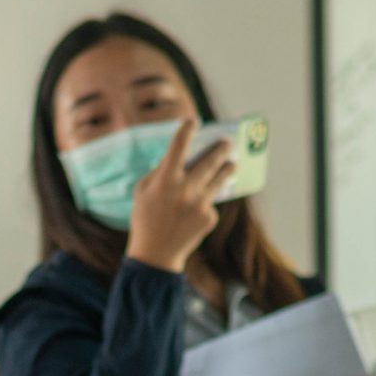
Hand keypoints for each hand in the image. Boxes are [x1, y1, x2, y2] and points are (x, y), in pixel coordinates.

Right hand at [124, 120, 231, 272]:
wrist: (156, 253)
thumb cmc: (145, 218)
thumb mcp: (142, 191)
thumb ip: (159, 172)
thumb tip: (178, 157)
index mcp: (165, 180)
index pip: (178, 147)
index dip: (186, 131)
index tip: (193, 122)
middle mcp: (185, 189)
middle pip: (210, 161)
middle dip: (221, 149)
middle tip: (228, 142)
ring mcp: (200, 203)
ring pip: (220, 180)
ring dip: (228, 169)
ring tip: (233, 164)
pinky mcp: (209, 217)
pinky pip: (210, 203)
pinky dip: (205, 203)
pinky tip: (196, 211)